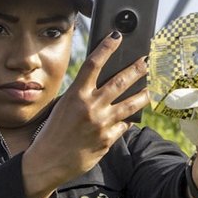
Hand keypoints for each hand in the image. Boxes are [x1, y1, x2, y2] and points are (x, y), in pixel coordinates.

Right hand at [21, 34, 150, 197]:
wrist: (48, 161)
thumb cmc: (53, 133)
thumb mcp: (63, 108)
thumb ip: (81, 96)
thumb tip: (100, 86)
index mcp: (75, 95)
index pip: (94, 64)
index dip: (106, 47)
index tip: (117, 36)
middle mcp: (90, 106)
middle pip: (119, 81)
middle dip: (136, 69)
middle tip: (145, 61)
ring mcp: (101, 123)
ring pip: (130, 104)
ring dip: (143, 94)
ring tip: (149, 90)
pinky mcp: (108, 139)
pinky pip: (124, 125)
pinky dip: (128, 120)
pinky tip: (132, 117)